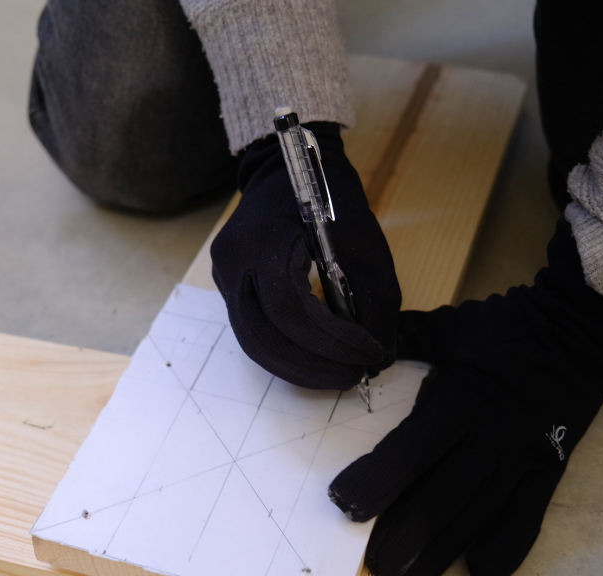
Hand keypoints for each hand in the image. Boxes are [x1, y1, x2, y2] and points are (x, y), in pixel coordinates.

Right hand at [210, 123, 400, 388]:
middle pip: (262, 338)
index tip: (368, 357)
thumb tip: (379, 358)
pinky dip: (284, 352)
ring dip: (296, 368)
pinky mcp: (227, 287)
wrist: (285, 169)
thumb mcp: (367, 246)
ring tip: (335, 375)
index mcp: (265, 242)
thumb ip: (376, 304)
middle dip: (310, 368)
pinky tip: (314, 359)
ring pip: (252, 342)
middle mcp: (233, 263)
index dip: (331, 342)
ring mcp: (223, 277)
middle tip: (351, 379)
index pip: (292, 309)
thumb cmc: (331, 201)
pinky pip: (251, 330)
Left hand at [329, 220, 602, 575]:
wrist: (580, 327)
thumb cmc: (506, 328)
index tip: (343, 503)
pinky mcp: (549, 472)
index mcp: (460, 400)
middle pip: (443, 495)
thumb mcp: (449, 325)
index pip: (412, 448)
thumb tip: (354, 343)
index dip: (377, 479)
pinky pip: (528, 518)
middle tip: (373, 567)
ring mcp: (522, 458)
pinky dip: (507, 550)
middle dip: (405, 534)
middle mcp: (490, 436)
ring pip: (477, 515)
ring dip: (441, 553)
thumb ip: (402, 339)